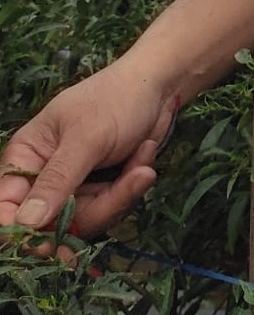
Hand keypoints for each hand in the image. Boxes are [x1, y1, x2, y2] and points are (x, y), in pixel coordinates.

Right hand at [0, 64, 176, 249]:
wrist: (160, 87)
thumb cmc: (116, 100)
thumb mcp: (87, 137)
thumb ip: (57, 179)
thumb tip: (26, 223)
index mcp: (26, 157)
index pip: (7, 207)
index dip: (22, 232)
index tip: (49, 244)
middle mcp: (44, 177)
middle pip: (53, 222)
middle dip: (96, 209)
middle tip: (134, 183)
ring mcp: (75, 185)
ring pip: (87, 219)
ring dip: (121, 195)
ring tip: (144, 163)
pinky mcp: (103, 189)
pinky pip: (112, 208)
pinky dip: (132, 187)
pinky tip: (145, 156)